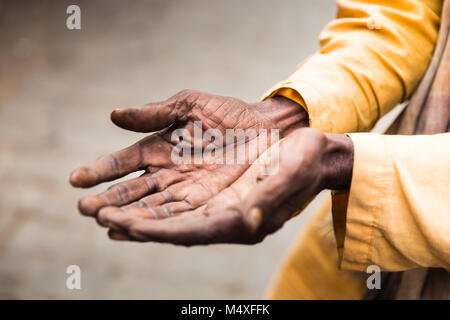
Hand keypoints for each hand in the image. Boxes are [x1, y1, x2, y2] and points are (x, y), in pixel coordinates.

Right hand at [69, 90, 307, 220]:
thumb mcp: (189, 105)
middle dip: (108, 199)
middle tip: (84, 208)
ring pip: (149, 208)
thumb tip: (114, 115)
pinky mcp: (204, 204)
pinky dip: (154, 225)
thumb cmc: (227, 114)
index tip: (76, 179)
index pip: (124, 162)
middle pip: (132, 191)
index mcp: (159, 148)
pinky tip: (133, 231)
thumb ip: (155, 113)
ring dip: (126, 216)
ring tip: (103, 221)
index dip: (101, 170)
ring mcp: (184, 190)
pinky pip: (176, 218)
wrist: (264, 128)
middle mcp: (166, 173)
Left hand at [97, 128, 353, 244]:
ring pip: (163, 210)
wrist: (304, 147)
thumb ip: (268, 199)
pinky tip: (124, 201)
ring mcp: (211, 201)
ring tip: (96, 207)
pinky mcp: (207, 186)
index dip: (157, 230)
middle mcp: (218, 215)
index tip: (124, 225)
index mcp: (238, 220)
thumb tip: (245, 222)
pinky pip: (171, 196)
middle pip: (167, 223)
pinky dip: (147, 199)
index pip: (189, 231)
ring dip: (131, 209)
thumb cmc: (302, 163)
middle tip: (96, 214)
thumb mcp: (290, 176)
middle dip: (131, 220)